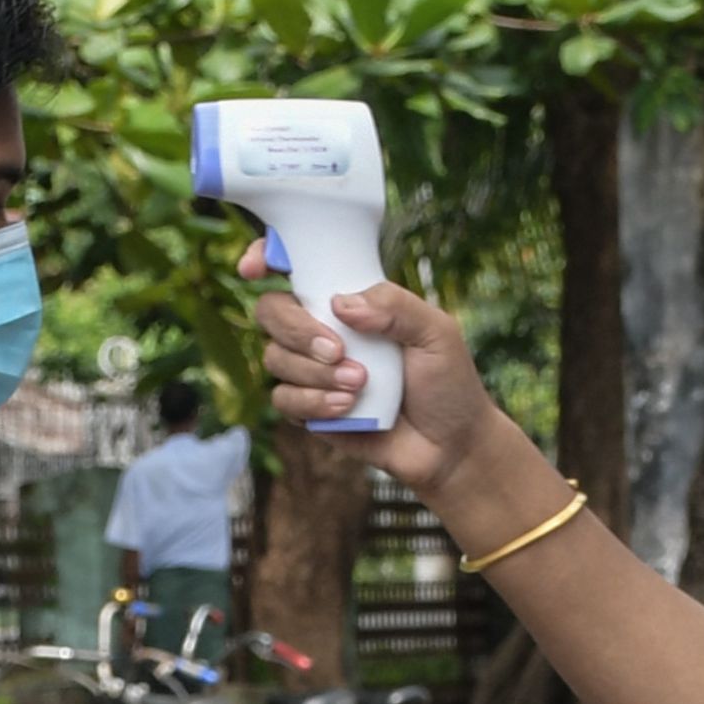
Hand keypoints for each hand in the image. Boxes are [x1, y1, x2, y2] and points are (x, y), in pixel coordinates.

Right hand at [239, 242, 515, 508]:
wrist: (450, 445)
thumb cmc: (447, 381)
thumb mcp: (436, 331)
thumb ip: (395, 306)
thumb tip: (341, 303)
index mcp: (350, 300)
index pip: (296, 267)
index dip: (265, 257)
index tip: (253, 269)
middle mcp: (323, 330)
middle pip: (271, 311)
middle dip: (296, 329)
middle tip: (337, 350)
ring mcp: (312, 370)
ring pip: (275, 357)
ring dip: (315, 373)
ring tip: (360, 385)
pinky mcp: (309, 410)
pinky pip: (284, 399)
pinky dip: (313, 402)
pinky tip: (346, 408)